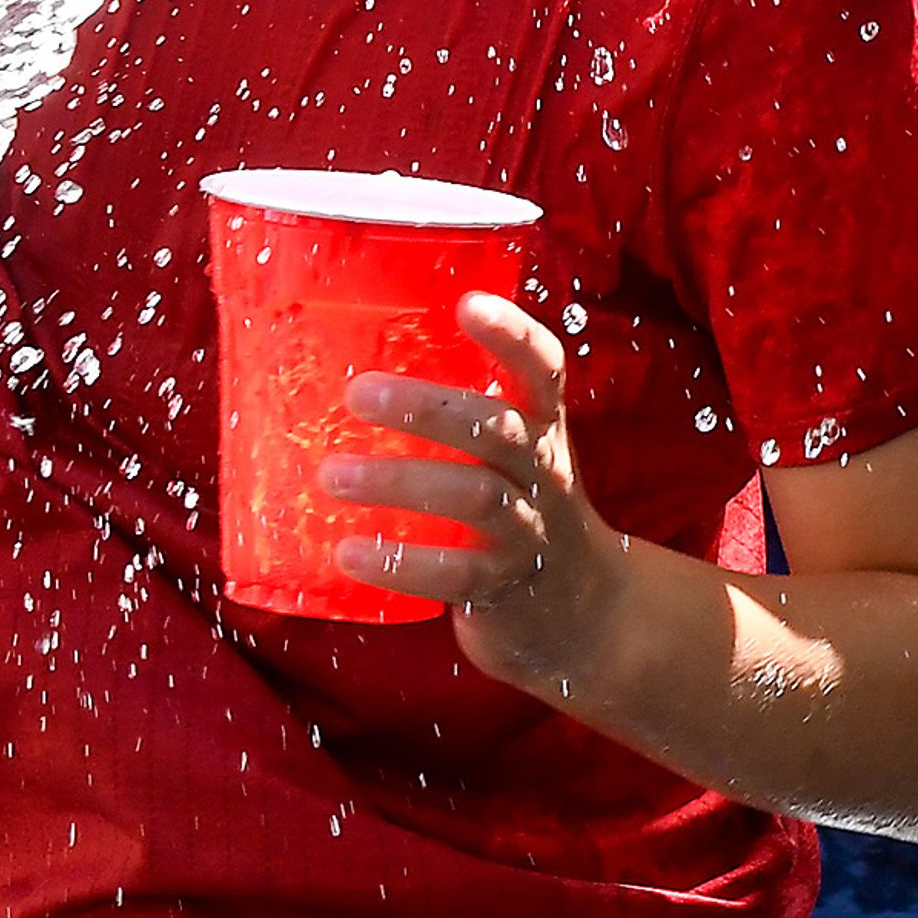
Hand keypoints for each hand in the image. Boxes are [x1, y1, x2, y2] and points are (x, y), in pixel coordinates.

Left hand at [330, 296, 636, 704]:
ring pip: (476, 497)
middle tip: (358, 393)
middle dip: (429, 408)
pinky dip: (400, 562)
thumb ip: (461, 422)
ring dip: (399, 481)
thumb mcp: (515, 459)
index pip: (543, 368)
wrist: (584, 614)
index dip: (511, 334)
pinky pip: (456, 574)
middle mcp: (543, 474)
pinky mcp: (505, 588)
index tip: (466, 303)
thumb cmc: (523, 515)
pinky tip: (350, 553)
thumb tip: (347, 370)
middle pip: (497, 430)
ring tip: (332, 475)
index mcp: (542, 430)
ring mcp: (529, 532)